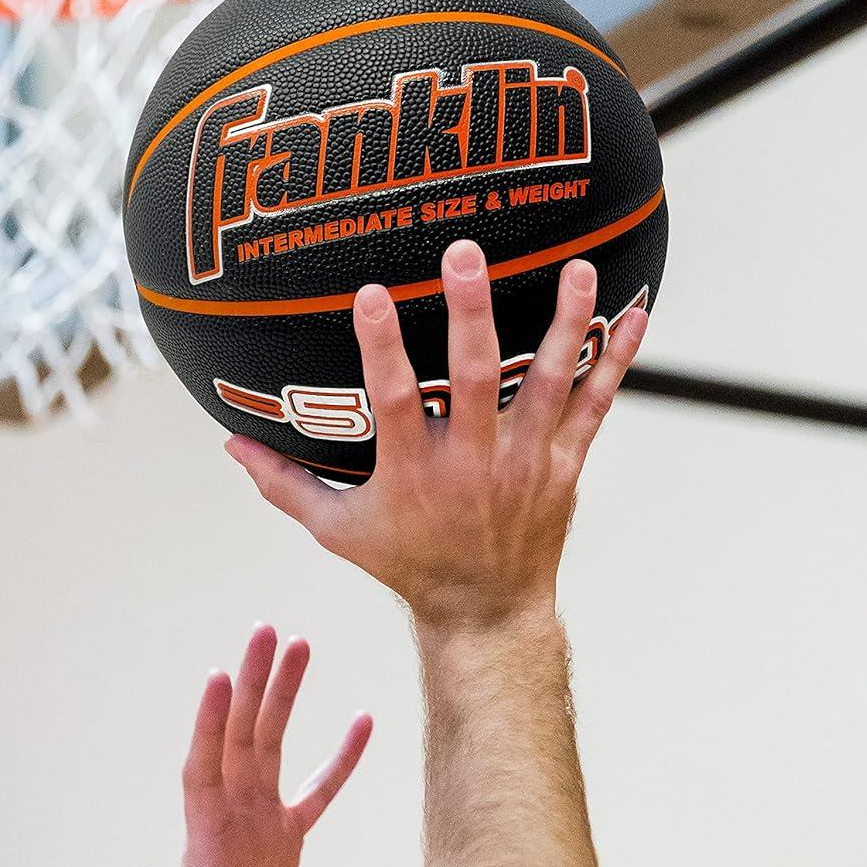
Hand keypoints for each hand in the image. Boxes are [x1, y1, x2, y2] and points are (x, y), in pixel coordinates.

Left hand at [146, 625, 371, 866]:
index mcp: (205, 842)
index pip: (206, 768)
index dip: (211, 724)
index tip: (220, 676)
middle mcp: (231, 822)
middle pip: (242, 738)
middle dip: (253, 685)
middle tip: (269, 632)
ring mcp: (260, 829)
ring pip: (274, 749)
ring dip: (285, 699)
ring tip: (301, 646)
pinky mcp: (287, 847)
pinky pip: (318, 792)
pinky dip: (339, 759)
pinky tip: (362, 721)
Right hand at [226, 241, 647, 628]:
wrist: (485, 611)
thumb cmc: (405, 565)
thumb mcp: (337, 531)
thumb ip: (285, 484)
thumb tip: (231, 445)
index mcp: (414, 474)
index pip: (395, 401)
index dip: (381, 347)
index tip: (371, 293)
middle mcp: (473, 464)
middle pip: (477, 378)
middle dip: (470, 314)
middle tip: (463, 254)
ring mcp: (525, 462)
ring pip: (549, 382)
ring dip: (564, 323)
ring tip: (575, 267)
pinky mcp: (563, 465)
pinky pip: (596, 406)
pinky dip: (616, 361)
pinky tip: (634, 312)